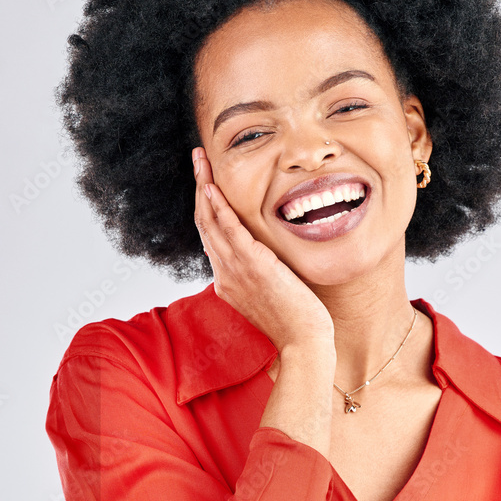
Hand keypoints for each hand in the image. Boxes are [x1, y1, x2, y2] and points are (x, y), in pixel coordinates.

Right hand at [192, 146, 334, 352]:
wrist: (303, 342)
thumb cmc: (296, 321)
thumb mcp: (271, 294)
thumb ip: (262, 274)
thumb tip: (265, 257)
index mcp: (228, 280)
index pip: (211, 236)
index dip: (205, 206)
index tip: (205, 182)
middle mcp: (225, 274)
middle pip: (204, 223)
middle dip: (198, 187)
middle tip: (197, 158)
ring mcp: (235, 270)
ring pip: (210, 221)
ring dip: (203, 186)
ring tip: (200, 159)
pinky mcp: (252, 267)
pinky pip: (228, 231)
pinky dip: (218, 207)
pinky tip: (211, 187)